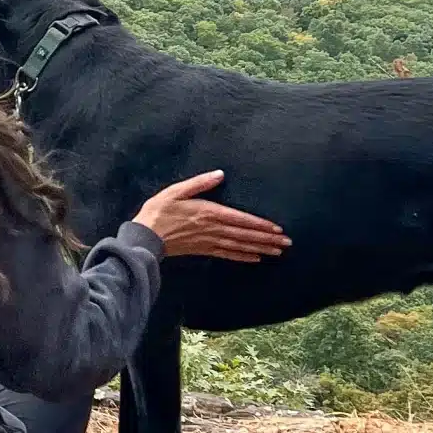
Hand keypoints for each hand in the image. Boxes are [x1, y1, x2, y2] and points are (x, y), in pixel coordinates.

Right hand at [133, 170, 290, 261]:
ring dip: (260, 248)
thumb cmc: (158, 211)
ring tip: (278, 251)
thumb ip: (199, 183)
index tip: (277, 228)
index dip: (260, 224)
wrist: (146, 236)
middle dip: (267, 239)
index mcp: (209, 212)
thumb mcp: (176, 191)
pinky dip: (243, 257)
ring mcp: (209, 242)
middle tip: (287, 243)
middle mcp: (213, 229)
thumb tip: (220, 174)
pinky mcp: (203, 250)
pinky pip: (228, 255)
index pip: (241, 219)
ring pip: (240, 246)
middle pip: (245, 235)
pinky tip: (256, 258)